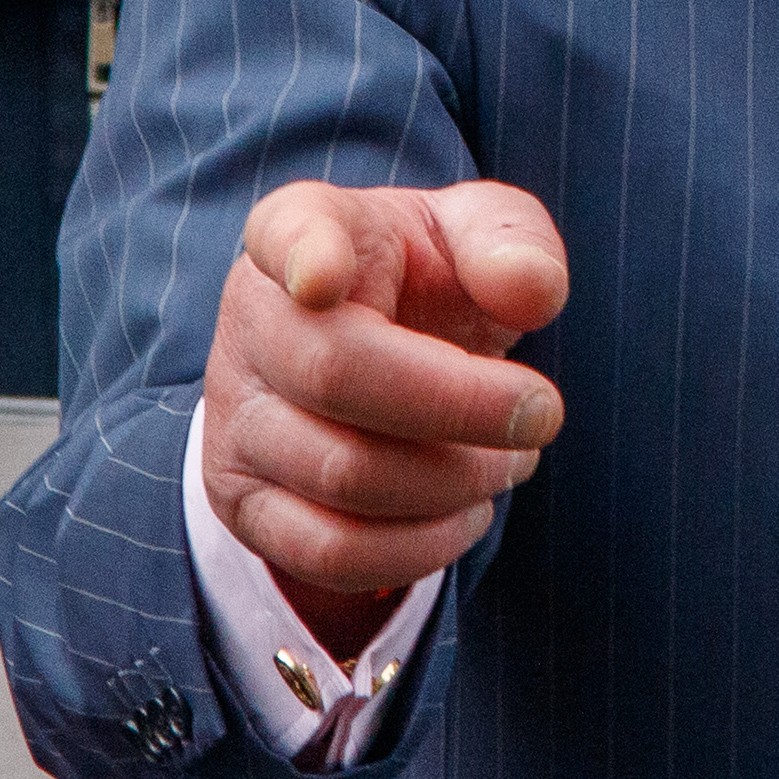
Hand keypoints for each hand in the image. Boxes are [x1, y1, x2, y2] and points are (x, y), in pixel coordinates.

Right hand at [202, 178, 571, 654]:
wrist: (376, 359)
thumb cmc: (431, 282)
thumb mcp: (479, 236)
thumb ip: (511, 242)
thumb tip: (531, 289)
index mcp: (306, 226)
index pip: (288, 231)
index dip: (303, 253)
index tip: (324, 275)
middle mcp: (253, 320)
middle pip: (336, 374)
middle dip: (463, 406)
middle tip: (542, 413)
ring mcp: (236, 417)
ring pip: (344, 475)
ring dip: (457, 481)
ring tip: (510, 460)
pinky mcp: (244, 501)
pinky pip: (331, 552)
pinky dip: (420, 546)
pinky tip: (466, 511)